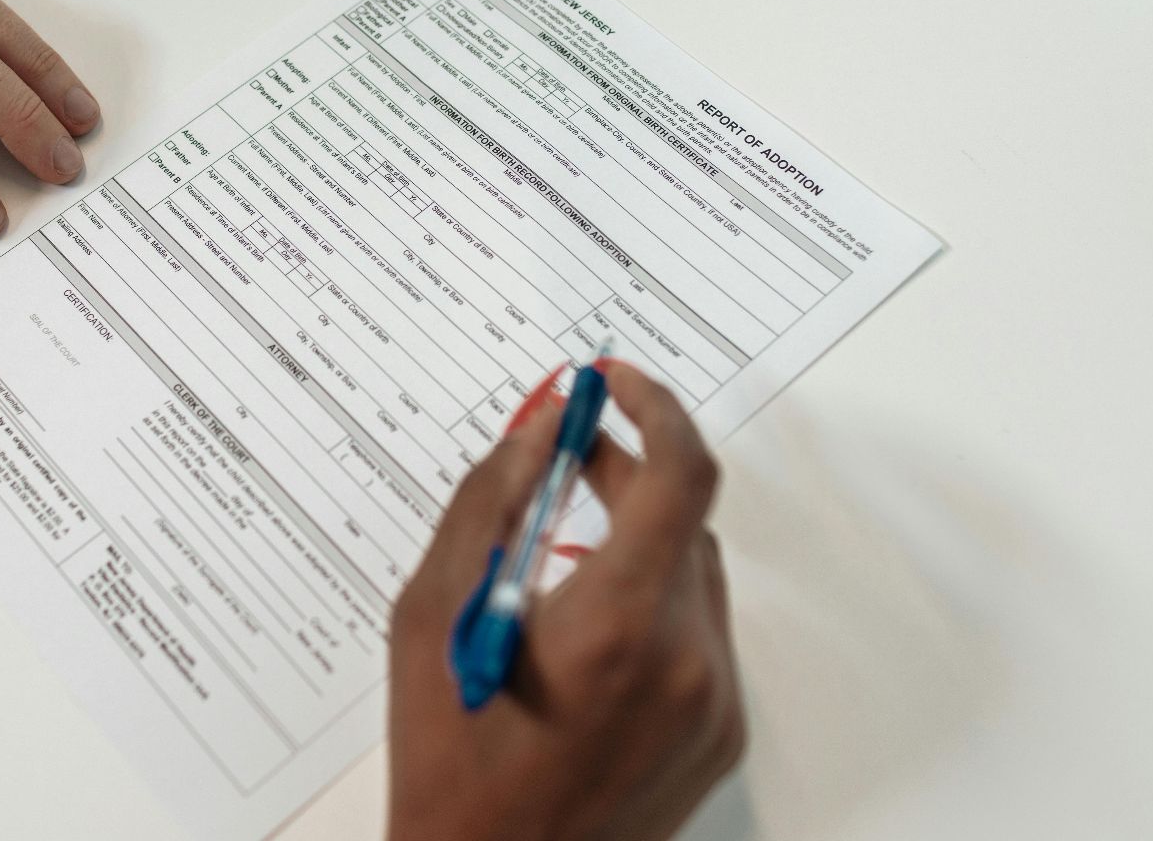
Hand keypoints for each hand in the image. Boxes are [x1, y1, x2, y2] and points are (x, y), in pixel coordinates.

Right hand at [387, 361, 744, 840]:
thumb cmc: (448, 768)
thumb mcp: (432, 618)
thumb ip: (490, 505)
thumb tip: (537, 429)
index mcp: (619, 626)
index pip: (681, 474)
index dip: (654, 407)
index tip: (614, 384)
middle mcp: (689, 663)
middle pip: (686, 521)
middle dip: (630, 474)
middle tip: (566, 455)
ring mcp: (715, 705)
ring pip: (695, 575)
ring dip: (640, 541)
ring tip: (560, 546)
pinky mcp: (721, 737)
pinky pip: (701, 635)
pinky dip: (652, 606)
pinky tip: (584, 628)